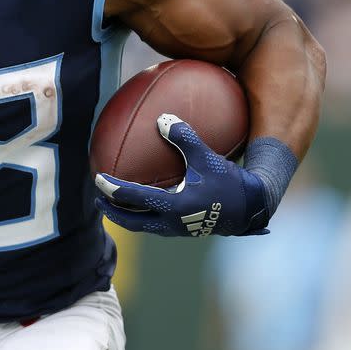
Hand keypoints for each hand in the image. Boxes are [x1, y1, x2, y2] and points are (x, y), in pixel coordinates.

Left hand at [94, 114, 269, 236]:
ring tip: (115, 206)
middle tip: (98, 200)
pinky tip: (146, 204)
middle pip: (132, 221)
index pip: (134, 198)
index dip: (112, 189)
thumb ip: (184, 138)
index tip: (97, 179)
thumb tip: (163, 118)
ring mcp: (178, 230)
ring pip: (144, 226)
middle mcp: (172, 223)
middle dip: (112, 211)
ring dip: (127, 216)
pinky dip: (144, 216)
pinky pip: (157, 225)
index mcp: (173, 206)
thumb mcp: (206, 158)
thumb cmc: (230, 182)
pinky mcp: (186, 231)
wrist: (253, 208)